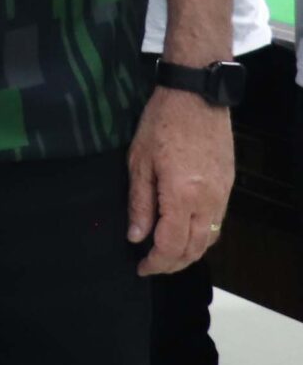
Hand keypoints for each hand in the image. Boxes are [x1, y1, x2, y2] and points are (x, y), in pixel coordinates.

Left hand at [126, 85, 233, 275]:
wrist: (196, 97)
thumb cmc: (162, 123)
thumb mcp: (138, 161)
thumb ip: (139, 203)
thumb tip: (136, 236)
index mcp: (182, 195)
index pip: (171, 245)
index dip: (156, 262)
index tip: (141, 268)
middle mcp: (208, 201)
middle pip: (194, 249)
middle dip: (172, 264)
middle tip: (151, 266)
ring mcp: (222, 194)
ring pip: (209, 239)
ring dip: (189, 253)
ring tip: (166, 255)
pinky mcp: (228, 187)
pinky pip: (216, 223)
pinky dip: (201, 237)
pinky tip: (184, 234)